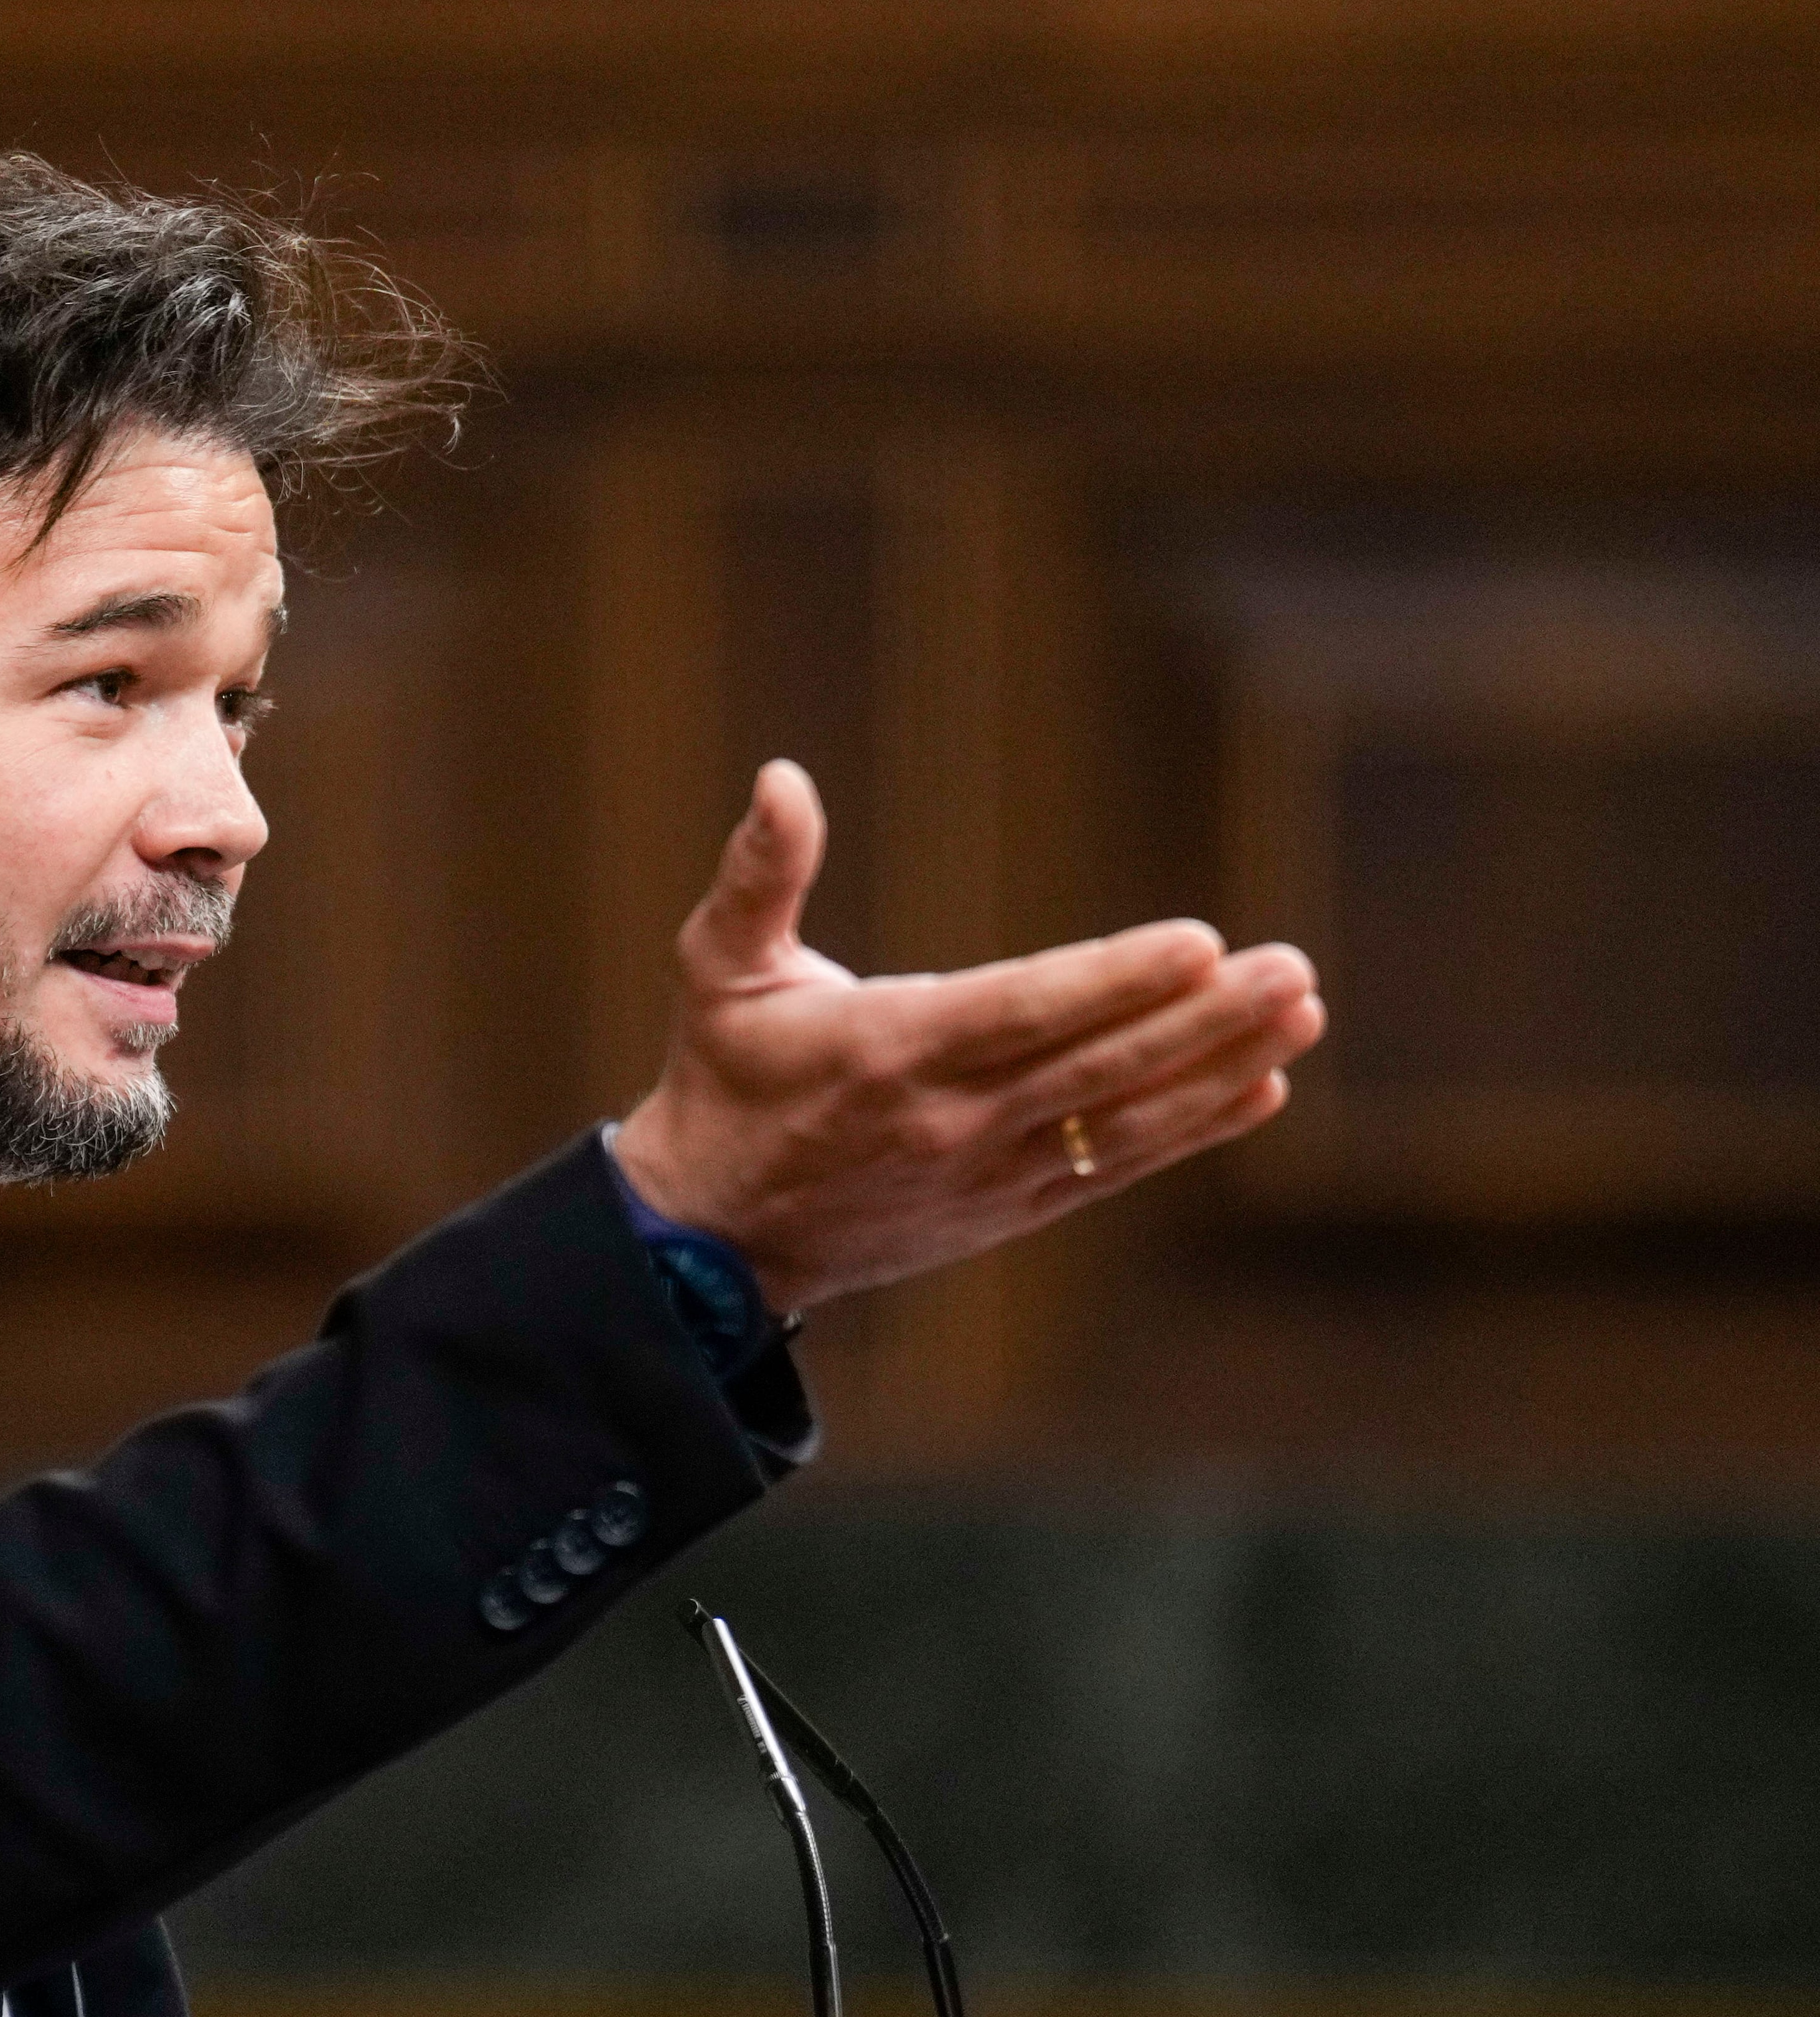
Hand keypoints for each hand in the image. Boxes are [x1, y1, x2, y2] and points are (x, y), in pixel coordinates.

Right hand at [611, 761, 1326, 1308]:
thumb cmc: (723, 1080)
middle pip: (1097, 1067)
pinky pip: (1116, 1168)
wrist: (716, 1239)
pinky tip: (1260, 1088)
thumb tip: (779, 777)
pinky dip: (1190, 1129)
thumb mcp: (716, 968)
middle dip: (1202, 1018)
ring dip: (1218, 1068)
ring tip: (1301, 1013)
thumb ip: (757, 873)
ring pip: (1124, 1122)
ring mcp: (988, 1172)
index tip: (1200, 944)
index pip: (1021, 1011)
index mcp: (885, 1051)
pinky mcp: (1009, 1207)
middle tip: (1290, 969)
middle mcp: (949, 1120)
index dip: (1113, 981)